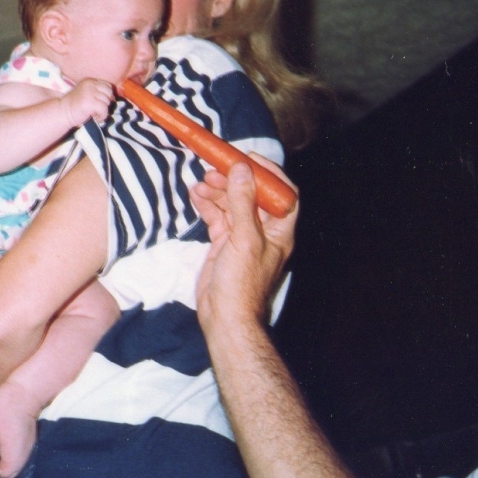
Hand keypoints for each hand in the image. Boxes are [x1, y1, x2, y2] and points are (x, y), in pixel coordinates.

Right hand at [60, 79, 114, 126]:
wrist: (63, 113)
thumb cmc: (76, 106)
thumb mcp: (87, 94)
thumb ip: (98, 92)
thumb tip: (113, 98)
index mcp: (90, 81)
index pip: (107, 85)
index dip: (106, 96)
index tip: (99, 103)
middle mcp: (90, 84)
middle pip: (109, 93)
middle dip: (105, 103)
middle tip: (96, 109)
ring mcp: (90, 92)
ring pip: (107, 102)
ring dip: (102, 111)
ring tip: (93, 114)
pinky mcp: (91, 102)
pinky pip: (104, 110)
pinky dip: (101, 116)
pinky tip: (93, 117)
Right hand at [190, 156, 297, 329]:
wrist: (225, 318)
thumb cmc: (242, 283)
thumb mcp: (244, 238)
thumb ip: (242, 201)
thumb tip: (242, 169)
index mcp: (279, 230)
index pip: (282, 194)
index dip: (269, 174)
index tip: (248, 159)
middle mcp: (263, 231)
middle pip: (252, 195)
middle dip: (234, 180)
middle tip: (214, 169)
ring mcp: (242, 237)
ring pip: (231, 204)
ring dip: (217, 191)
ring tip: (200, 182)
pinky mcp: (224, 243)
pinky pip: (216, 217)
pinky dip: (206, 205)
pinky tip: (194, 195)